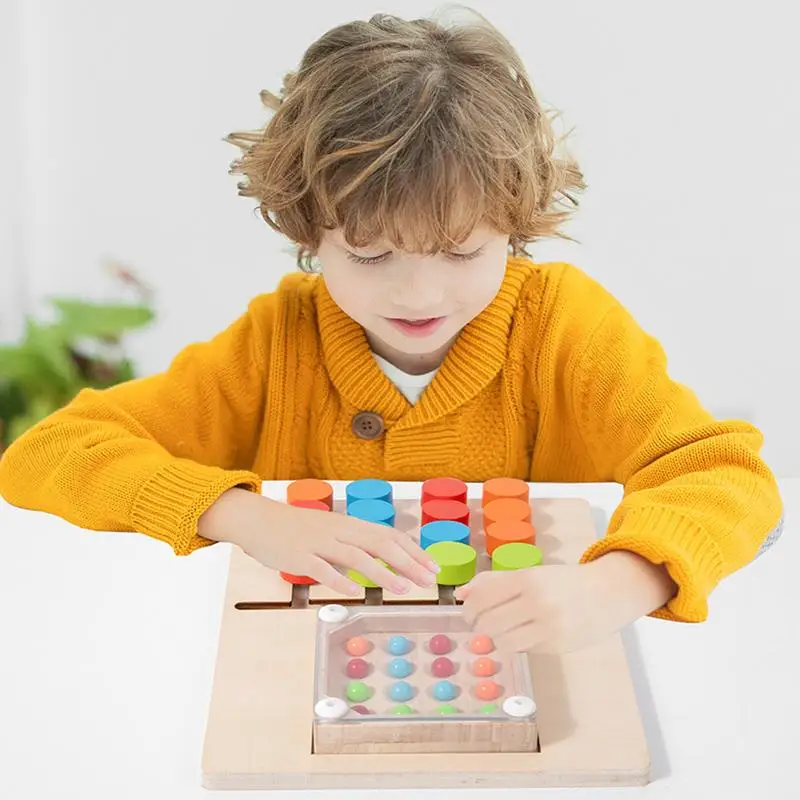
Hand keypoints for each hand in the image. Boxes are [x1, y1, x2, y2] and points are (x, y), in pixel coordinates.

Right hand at [199, 488, 439, 595]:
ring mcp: (319, 542)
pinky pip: (322, 569)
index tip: (432, 567)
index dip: (413, 551)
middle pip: (380, 544)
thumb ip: (353, 545)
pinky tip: (355, 593)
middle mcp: (339, 530)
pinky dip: (340, 581)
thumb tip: (380, 564)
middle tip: (429, 581)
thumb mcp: (330, 531)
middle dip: (408, 563)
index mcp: (349, 524)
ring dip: (382, 573)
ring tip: (403, 589)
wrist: (257, 519)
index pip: (389, 535)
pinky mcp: (299, 556)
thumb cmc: (296, 529)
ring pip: (356, 556)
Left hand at [454, 551, 675, 653]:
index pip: (482, 597)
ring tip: (502, 633)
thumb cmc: (563, 582)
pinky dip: (517, 645)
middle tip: (481, 626)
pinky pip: (524, 650)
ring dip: (496, 640)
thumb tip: (460, 593)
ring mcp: (548, 625)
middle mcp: (536, 601)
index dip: (468, 609)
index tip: (469, 614)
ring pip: (503, 642)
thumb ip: (493, 581)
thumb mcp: (530, 573)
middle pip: (488, 622)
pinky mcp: (557, 645)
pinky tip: (524, 636)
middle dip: (479, 627)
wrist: (607, 593)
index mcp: (526, 578)